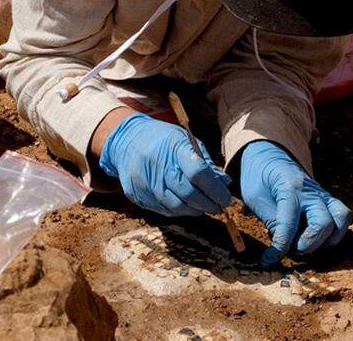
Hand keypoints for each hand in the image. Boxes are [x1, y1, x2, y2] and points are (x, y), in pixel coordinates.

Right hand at [99, 112, 232, 216]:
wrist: (127, 141)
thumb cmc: (163, 141)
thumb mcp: (186, 141)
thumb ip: (205, 162)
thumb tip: (225, 184)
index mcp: (173, 146)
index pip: (198, 172)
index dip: (215, 189)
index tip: (225, 198)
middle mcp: (156, 164)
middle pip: (187, 193)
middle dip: (207, 204)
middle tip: (219, 207)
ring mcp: (144, 181)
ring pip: (175, 206)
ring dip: (194, 210)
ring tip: (205, 207)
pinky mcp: (136, 194)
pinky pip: (162, 209)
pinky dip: (179, 211)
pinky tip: (187, 206)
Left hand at [240, 140, 350, 265]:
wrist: (269, 156)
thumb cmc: (259, 178)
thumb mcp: (255, 197)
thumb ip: (271, 219)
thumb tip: (283, 244)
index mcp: (288, 188)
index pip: (289, 223)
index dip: (280, 246)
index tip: (270, 259)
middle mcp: (310, 191)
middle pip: (323, 223)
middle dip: (309, 244)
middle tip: (293, 251)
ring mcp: (322, 194)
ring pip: (340, 218)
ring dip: (328, 239)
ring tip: (310, 246)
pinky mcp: (327, 198)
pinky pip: (343, 215)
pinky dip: (337, 231)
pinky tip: (321, 240)